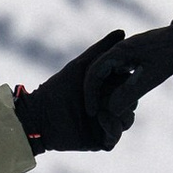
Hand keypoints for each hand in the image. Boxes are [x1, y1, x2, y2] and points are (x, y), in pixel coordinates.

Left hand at [13, 30, 127, 151]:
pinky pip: (114, 137)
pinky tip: (100, 117)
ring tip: (103, 107)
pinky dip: (111, 128)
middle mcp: (108, 108)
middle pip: (131, 104)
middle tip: (110, 93)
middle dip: (125, 98)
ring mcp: (104, 125)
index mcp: (107, 91)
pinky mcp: (99, 141)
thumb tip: (122, 32)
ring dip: (118, 113)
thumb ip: (102, 50)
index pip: (129, 86)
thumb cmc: (59, 87)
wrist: (41, 114)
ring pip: (126, 121)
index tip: (126, 74)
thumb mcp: (83, 65)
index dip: (129, 81)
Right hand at [85, 22, 172, 140]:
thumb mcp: (150, 77)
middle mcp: (118, 50)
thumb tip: (110, 110)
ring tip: (106, 109)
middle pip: (96, 73)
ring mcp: (125, 53)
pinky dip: (115, 86)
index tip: (92, 112)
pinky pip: (117, 73)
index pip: (93, 73)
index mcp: (118, 51)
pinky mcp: (133, 57)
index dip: (90, 93)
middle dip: (94, 93)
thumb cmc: (169, 57)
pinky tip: (120, 99)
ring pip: (107, 74)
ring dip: (104, 90)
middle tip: (95, 113)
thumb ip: (129, 93)